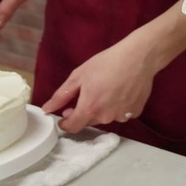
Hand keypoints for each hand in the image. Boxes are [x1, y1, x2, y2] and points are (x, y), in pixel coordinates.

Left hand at [41, 32, 157, 133]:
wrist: (139, 57)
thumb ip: (61, 96)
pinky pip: (122, 114)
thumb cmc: (107, 63)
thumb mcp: (79, 76)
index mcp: (89, 108)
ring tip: (108, 90)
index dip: (66, 123)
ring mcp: (122, 115)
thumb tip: (47, 109)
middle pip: (89, 121)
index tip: (66, 114)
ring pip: (106, 117)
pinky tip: (121, 92)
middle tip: (88, 94)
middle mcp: (106, 117)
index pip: (72, 127)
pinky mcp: (136, 112)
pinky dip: (119, 106)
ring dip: (103, 109)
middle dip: (85, 111)